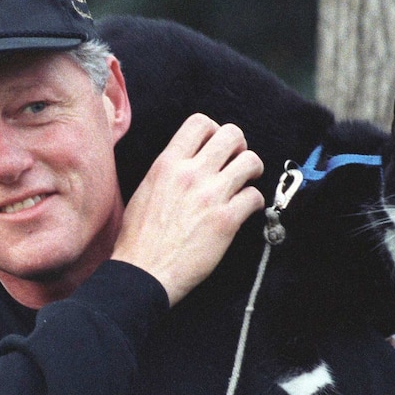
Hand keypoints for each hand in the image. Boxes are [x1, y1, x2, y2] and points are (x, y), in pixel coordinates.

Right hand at [112, 113, 264, 305]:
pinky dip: (255, 202)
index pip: (200, 122)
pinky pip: (255, 196)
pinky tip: (246, 209)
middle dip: (239, 146)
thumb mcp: (146, 189)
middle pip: (232, 134)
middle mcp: (191, 174)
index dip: (214, 131)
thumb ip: (169, 170)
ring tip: (245, 182)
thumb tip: (189, 162)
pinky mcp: (226, 220)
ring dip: (253, 170)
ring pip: (251, 160)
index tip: (215, 146)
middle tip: (235, 161)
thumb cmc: (139, 236)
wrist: (143, 271)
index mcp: (167, 164)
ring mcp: (210, 196)